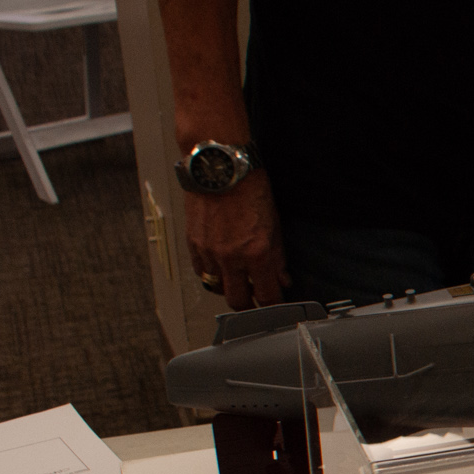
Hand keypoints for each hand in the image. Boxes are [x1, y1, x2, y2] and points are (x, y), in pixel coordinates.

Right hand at [185, 172, 285, 309]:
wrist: (221, 168)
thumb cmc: (250, 189)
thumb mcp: (275, 224)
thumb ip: (277, 257)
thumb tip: (281, 279)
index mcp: (257, 254)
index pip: (266, 295)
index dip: (273, 305)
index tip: (275, 305)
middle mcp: (231, 257)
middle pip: (237, 300)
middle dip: (248, 305)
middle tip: (255, 301)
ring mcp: (209, 252)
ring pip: (216, 287)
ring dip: (228, 288)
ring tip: (238, 281)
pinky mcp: (192, 244)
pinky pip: (200, 271)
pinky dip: (211, 274)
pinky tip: (221, 267)